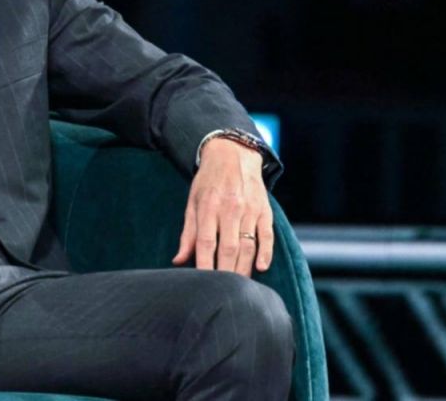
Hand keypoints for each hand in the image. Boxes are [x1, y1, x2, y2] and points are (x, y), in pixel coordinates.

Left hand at [171, 138, 273, 276]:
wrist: (233, 153)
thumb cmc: (208, 181)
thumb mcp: (192, 202)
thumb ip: (188, 233)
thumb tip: (178, 260)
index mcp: (208, 206)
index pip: (206, 242)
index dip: (204, 265)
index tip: (202, 283)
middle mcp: (230, 208)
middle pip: (229, 247)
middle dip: (225, 272)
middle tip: (222, 292)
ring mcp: (250, 209)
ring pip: (248, 244)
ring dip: (244, 267)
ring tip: (239, 286)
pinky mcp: (265, 210)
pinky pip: (267, 235)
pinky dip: (265, 252)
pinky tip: (261, 267)